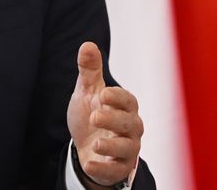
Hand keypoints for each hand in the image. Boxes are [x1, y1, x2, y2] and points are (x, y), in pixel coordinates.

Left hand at [67, 42, 142, 186]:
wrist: (85, 146)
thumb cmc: (92, 115)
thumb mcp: (87, 92)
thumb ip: (89, 71)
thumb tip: (87, 44)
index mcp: (125, 107)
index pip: (128, 100)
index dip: (118, 97)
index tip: (104, 93)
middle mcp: (130, 127)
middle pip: (130, 124)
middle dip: (114, 120)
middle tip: (95, 116)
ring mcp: (126, 149)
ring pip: (128, 148)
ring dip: (113, 146)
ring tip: (96, 144)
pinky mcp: (119, 168)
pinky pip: (117, 170)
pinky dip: (104, 168)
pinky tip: (90, 163)